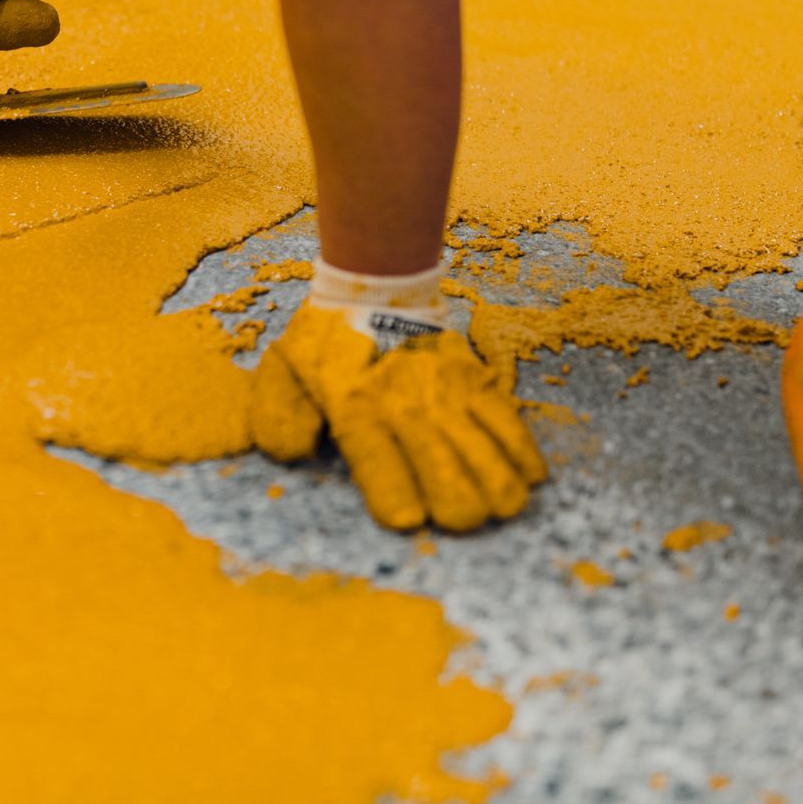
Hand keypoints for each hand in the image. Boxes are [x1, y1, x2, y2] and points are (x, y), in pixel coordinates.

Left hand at [248, 264, 544, 531]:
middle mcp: (406, 407)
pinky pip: (513, 428)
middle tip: (452, 513)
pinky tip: (525, 477)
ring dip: (497, 494)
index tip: (408, 518)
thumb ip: (277, 419)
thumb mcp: (281, 372)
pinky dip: (523, 459)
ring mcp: (448, 394)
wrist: (376, 285)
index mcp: (355, 409)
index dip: (401, 507)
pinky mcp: (478, 382)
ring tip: (494, 505)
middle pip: (451, 485)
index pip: (385, 474)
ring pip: (491, 464)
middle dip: (458, 512)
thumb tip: (297, 453)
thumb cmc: (324, 342)